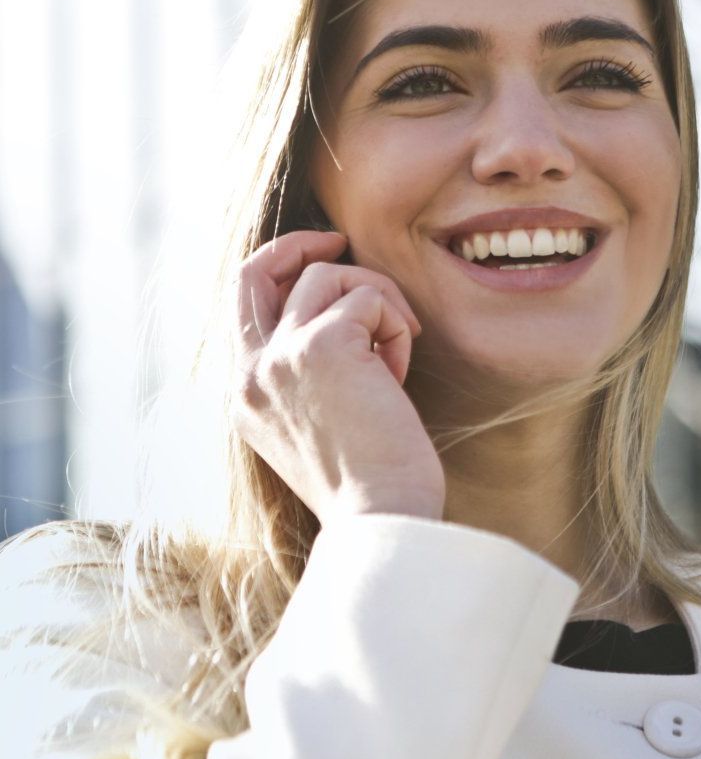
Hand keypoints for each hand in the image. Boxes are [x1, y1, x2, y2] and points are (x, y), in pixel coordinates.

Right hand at [233, 229, 445, 527]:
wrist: (381, 518)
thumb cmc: (369, 482)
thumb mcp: (317, 425)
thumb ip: (307, 374)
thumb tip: (341, 318)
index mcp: (244, 395)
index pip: (241, 304)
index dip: (279, 269)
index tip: (322, 260)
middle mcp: (249, 373)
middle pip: (254, 270)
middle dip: (300, 244)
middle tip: (341, 241)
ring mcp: (280, 356)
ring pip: (330, 277)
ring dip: (378, 302)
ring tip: (395, 355)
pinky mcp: (323, 345)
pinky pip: (370, 298)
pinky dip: (396, 325)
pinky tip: (400, 375)